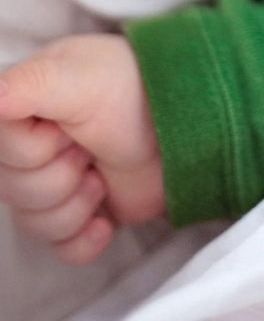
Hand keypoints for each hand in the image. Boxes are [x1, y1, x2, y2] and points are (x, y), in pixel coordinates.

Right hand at [0, 35, 164, 265]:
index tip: (66, 128)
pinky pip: (61, 248)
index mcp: (22, 111)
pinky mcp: (84, 210)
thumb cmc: (130, 86)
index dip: (35, 151)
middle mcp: (32, 147)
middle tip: (89, 146)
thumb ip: (29, 85)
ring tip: (101, 173)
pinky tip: (105, 219)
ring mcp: (57, 180)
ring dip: (75, 205)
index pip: (4, 156)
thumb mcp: (78, 77)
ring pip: (34, 224)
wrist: (185, 118)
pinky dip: (84, 240)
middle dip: (59, 176)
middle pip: (15, 194)